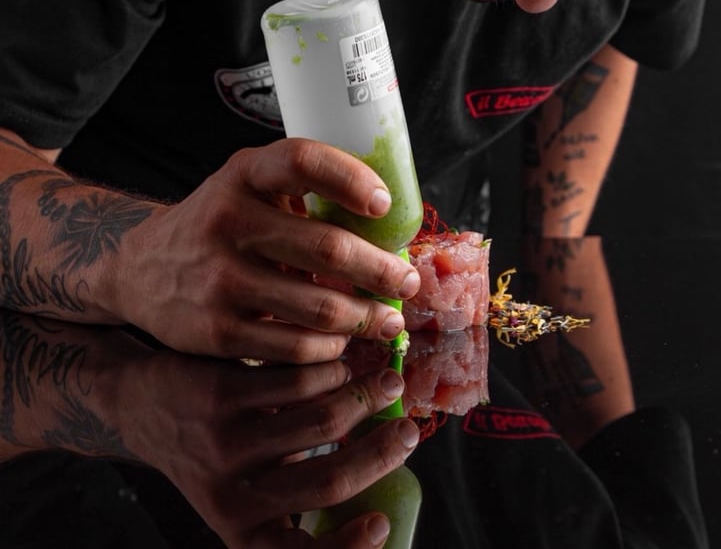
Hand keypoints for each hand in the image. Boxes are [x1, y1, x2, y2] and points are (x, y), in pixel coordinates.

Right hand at [111, 138, 420, 360]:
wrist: (141, 274)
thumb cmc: (217, 229)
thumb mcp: (245, 192)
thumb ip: (299, 198)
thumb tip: (385, 228)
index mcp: (243, 175)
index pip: (303, 160)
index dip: (352, 179)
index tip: (385, 204)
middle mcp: (229, 220)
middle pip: (329, 248)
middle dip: (383, 271)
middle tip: (407, 283)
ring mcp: (221, 278)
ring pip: (321, 307)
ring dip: (367, 318)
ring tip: (387, 320)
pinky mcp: (218, 330)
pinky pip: (296, 346)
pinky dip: (331, 348)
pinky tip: (342, 342)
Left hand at [115, 348, 419, 548]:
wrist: (142, 403)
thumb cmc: (213, 450)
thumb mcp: (245, 487)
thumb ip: (300, 484)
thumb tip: (381, 462)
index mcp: (242, 528)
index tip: (382, 524)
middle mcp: (233, 494)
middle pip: (330, 479)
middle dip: (382, 451)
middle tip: (408, 428)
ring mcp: (225, 443)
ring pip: (320, 418)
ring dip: (364, 397)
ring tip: (384, 381)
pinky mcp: (220, 396)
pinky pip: (297, 379)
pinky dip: (330, 369)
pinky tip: (340, 362)